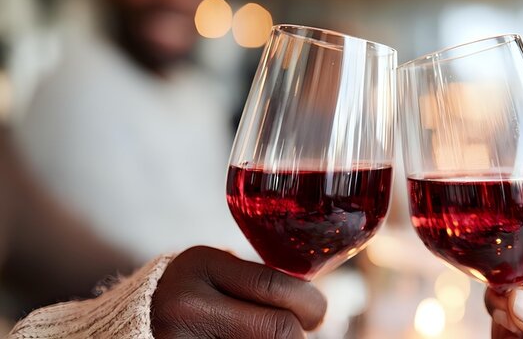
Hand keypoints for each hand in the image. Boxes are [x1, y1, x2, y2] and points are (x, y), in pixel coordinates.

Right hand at [151, 246, 325, 338]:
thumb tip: (315, 306)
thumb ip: (255, 281)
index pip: (275, 285)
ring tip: (275, 336)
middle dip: (300, 334)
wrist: (132, 320)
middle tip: (303, 333)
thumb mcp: (214, 271)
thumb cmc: (190, 293)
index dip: (310, 305)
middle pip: (278, 327)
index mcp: (201, 264)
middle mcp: (187, 302)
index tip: (316, 315)